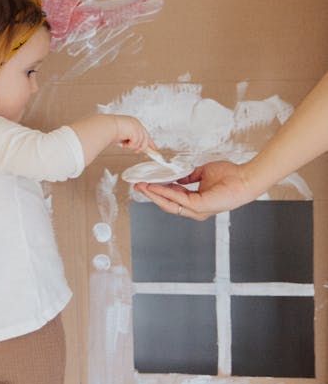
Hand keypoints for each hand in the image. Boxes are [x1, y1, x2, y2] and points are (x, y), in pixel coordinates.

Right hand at [113, 115, 152, 152]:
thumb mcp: (124, 135)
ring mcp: (137, 127)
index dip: (150, 142)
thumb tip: (135, 147)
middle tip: (137, 151)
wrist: (106, 127)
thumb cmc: (110, 130)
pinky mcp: (136, 131)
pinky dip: (130, 146)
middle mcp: (137, 124)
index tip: (154, 148)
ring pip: (141, 143)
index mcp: (134, 122)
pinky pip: (136, 143)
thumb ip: (131, 139)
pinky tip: (124, 144)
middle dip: (143, 147)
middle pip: (146, 138)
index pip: (145, 133)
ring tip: (125, 145)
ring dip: (132, 146)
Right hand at [134, 160, 253, 219]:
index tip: (146, 182)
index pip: (172, 199)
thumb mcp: (203, 173)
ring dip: (154, 194)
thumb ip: (189, 177)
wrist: (245, 178)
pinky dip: (165, 192)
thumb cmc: (230, 176)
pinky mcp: (199, 207)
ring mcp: (197, 210)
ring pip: (169, 204)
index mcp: (196, 203)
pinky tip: (156, 186)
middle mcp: (195, 209)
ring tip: (142, 186)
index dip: (158, 191)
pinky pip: (178, 199)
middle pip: (167, 204)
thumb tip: (176, 176)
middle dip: (151, 195)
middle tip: (138, 186)